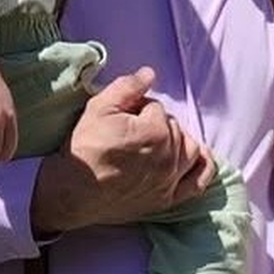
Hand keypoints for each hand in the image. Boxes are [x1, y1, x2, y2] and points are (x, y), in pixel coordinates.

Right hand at [31, 67, 215, 233]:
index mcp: (156, 131)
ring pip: (190, 149)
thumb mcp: (98, 108)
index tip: (121, 117)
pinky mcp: (167, 200)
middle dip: (156, 124)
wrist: (70, 192)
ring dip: (177, 141)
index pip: (156, 108)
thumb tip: (149, 73)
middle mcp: (169, 156)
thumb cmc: (84, 149)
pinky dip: (203, 168)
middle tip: (132, 131)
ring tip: (156, 142)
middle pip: (173, 127)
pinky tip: (198, 158)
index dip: (137, 109)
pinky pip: (199, 181)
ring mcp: (170, 180)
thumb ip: (127, 86)